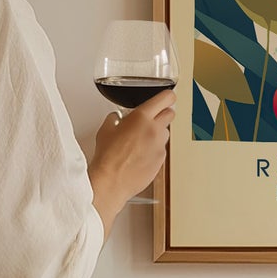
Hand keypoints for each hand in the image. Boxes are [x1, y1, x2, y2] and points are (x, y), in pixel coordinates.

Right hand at [89, 88, 175, 234]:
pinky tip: (140, 155)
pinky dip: (154, 149)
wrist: (111, 181)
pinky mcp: (161, 160)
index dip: (168, 96)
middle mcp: (155, 130)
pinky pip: (161, 149)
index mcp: (141, 117)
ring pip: (166, 133)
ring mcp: (160, 146)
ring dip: (157, 133)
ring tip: (141, 140)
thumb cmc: (107, 157)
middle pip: (170, 114)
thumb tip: (117, 118)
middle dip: (163, 113)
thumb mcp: (105, 130)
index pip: (165, 99)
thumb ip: (115, 119)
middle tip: (152, 117)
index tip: (168, 97)